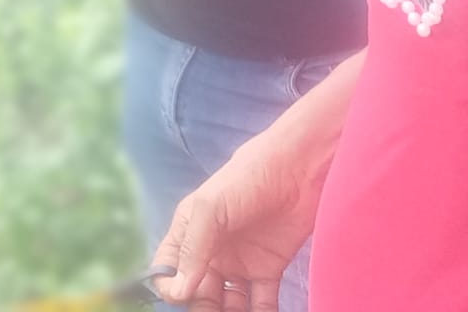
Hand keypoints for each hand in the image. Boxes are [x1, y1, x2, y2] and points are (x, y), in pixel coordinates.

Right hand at [150, 136, 320, 310]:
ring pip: (228, 305)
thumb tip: (179, 291)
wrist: (298, 169)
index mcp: (189, 233)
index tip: (182, 296)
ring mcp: (240, 263)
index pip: (168, 271)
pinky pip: (261, 304)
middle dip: (202, 310)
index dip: (171, 288)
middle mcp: (211, 252)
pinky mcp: (269, 270)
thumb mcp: (210, 207)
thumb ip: (193, 249)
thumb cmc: (247, 178)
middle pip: (198, 295)